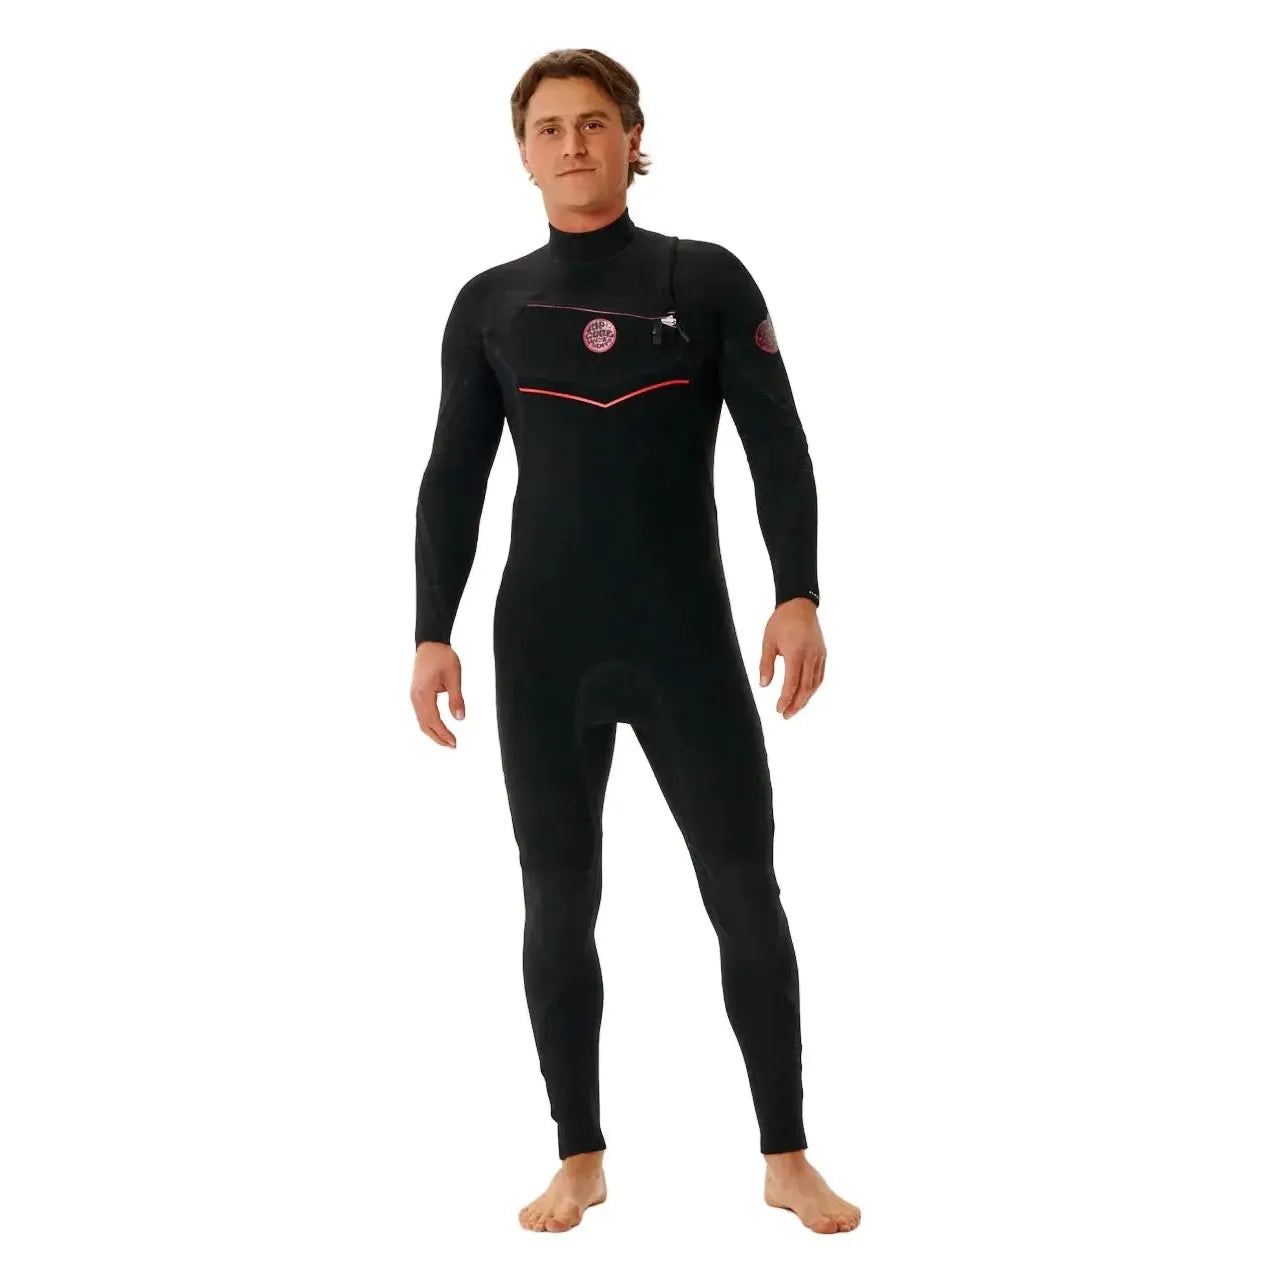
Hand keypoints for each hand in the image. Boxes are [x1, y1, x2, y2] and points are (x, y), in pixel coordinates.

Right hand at [410, 641, 465, 747]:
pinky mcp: (416, 694)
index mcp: (423, 694)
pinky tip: (438, 727)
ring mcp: (414, 696)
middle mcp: (415, 697)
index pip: (433, 720)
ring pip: (421, 721)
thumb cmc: (442, 657)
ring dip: (434, 732)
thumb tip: (460, 718)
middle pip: (424, 725)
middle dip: (438, 737)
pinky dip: (429, 723)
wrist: (430, 643)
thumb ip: (456, 698)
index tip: (454, 742)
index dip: (443, 733)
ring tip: (447, 740)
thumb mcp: (454, 677)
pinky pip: (421, 714)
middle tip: (453, 745)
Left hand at [759, 598, 825, 719]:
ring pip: (815, 684)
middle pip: (806, 688)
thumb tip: (764, 685)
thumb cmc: (781, 621)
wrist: (799, 605)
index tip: (778, 709)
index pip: (792, 684)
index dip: (786, 699)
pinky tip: (805, 694)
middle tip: (786, 715)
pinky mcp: (822, 654)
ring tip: (794, 709)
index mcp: (796, 654)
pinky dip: (813, 688)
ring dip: (805, 699)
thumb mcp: (768, 642)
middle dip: (796, 705)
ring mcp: (819, 655)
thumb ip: (766, 665)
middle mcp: (810, 656)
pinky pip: (820, 676)